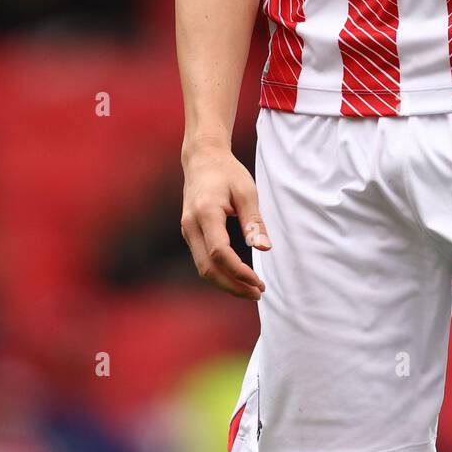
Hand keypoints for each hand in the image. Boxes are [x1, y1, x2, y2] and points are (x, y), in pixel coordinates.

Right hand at [181, 143, 271, 298]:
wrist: (202, 159)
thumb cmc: (227, 173)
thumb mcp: (246, 191)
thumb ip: (254, 221)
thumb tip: (265, 249)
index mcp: (206, 213)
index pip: (219, 253)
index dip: (239, 272)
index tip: (258, 281)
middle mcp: (191, 225)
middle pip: (207, 268)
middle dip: (232, 286)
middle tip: (258, 293)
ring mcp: (187, 231)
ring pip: (202, 268)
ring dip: (226, 283)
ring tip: (251, 289)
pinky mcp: (190, 234)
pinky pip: (202, 260)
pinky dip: (219, 273)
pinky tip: (238, 277)